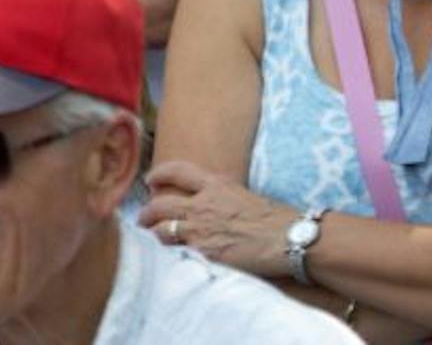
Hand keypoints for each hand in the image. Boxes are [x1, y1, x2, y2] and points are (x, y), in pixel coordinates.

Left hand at [138, 160, 300, 278]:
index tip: (151, 179)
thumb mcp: (244, 195)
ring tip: (152, 241)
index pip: (178, 171)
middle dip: (146, 212)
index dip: (159, 173)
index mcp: (216, 185)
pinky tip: (167, 260)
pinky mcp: (205, 254)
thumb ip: (222, 197)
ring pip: (161, 230)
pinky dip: (169, 256)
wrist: (289, 238)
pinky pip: (176, 254)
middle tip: (142, 218)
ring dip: (153, 236)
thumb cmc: (274, 219)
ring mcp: (201, 230)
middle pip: (160, 204)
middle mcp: (203, 205)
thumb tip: (211, 204)